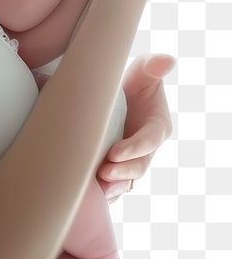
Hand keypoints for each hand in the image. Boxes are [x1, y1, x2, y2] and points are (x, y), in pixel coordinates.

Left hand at [96, 53, 175, 200]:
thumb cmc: (131, 82)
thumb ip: (153, 66)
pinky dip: (106, 193)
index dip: (134, 149)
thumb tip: (167, 60)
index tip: (114, 152)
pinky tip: (91, 198)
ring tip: (98, 190)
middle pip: (139, 167)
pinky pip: (115, 186)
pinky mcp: (118, 168)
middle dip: (122, 172)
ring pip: (127, 181)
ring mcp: (133, 161)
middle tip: (103, 172)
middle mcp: (147, 149)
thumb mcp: (143, 70)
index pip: (149, 142)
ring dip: (114, 187)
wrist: (111, 98)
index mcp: (157, 127)